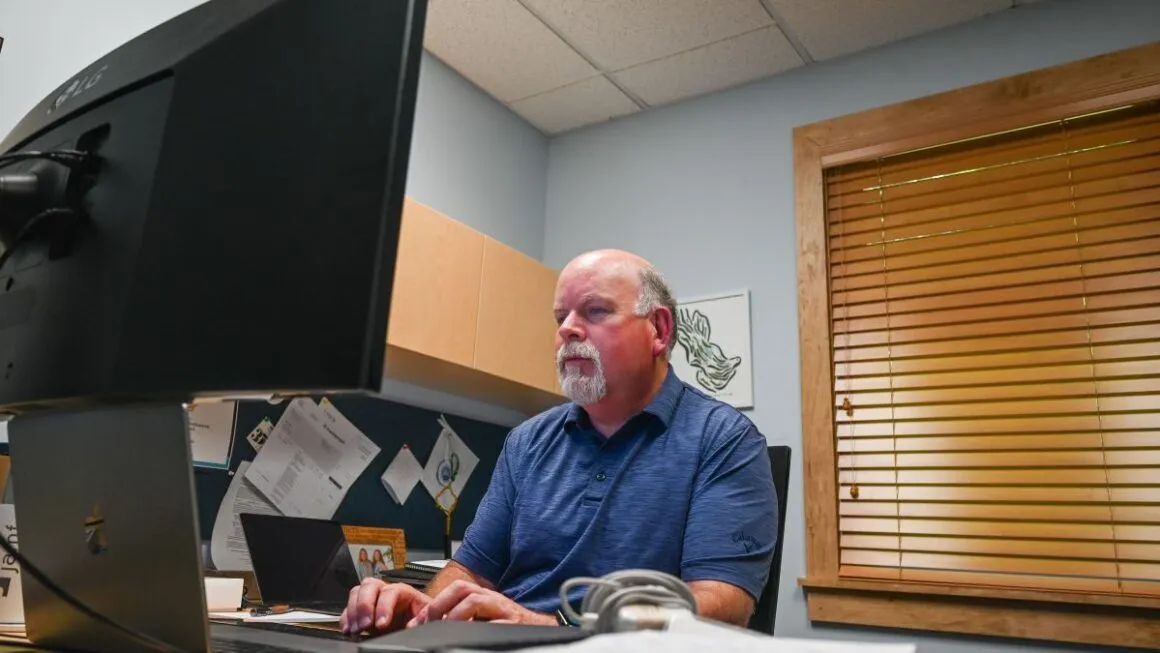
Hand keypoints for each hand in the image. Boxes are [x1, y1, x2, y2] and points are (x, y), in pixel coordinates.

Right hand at [340, 578, 430, 634]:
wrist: (417, 627)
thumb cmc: (424, 620)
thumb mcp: (427, 618)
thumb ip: (421, 619)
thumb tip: (412, 624)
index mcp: (405, 592)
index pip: (391, 591)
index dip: (384, 606)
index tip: (382, 624)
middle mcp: (386, 592)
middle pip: (370, 585)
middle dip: (364, 605)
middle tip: (365, 625)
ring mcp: (373, 601)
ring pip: (357, 592)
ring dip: (353, 611)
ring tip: (356, 629)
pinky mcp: (364, 612)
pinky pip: (349, 608)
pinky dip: (346, 618)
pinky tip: (348, 629)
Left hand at [409, 580, 554, 626]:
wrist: (545, 631)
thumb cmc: (514, 626)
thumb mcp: (489, 618)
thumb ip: (468, 617)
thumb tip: (436, 624)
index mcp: (486, 597)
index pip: (458, 588)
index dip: (436, 601)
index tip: (420, 619)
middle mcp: (494, 600)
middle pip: (464, 589)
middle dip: (441, 603)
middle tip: (427, 620)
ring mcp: (504, 611)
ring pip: (475, 600)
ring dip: (456, 613)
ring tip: (444, 628)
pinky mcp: (513, 625)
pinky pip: (493, 624)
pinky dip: (478, 629)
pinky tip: (468, 638)